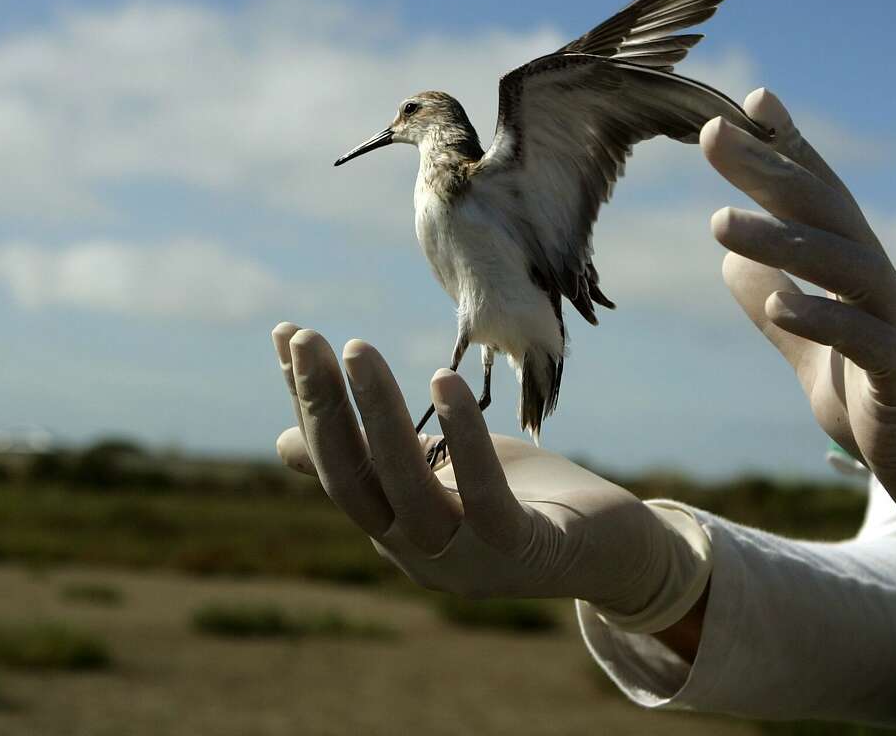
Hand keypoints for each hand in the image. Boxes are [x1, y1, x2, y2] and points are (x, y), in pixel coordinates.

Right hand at [270, 324, 710, 634]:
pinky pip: (484, 494)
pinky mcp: (522, 550)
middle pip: (356, 480)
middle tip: (306, 338)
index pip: (337, 463)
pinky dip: (462, 437)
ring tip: (357, 347)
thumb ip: (374, 457)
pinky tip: (444, 379)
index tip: (287, 337)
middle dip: (325, 407)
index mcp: (395, 528)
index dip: (309, 403)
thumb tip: (282, 443)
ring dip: (379, 414)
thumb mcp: (438, 471)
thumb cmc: (523, 501)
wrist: (612, 551)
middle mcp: (418, 551)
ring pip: (408, 487)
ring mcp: (468, 559)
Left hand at [703, 89, 895, 582]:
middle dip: (770, 169)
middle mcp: (877, 284)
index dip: (788, 150)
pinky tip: (777, 304)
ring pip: (842, 265)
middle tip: (711, 134)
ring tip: (719, 224)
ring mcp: (894, 325)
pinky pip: (865, 338)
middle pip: (825, 212)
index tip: (750, 103)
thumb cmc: (882, 401)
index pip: (819, 198)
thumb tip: (733, 261)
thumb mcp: (816, 352)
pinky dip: (823, 318)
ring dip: (781, 240)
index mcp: (853, 274)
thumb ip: (779, 305)